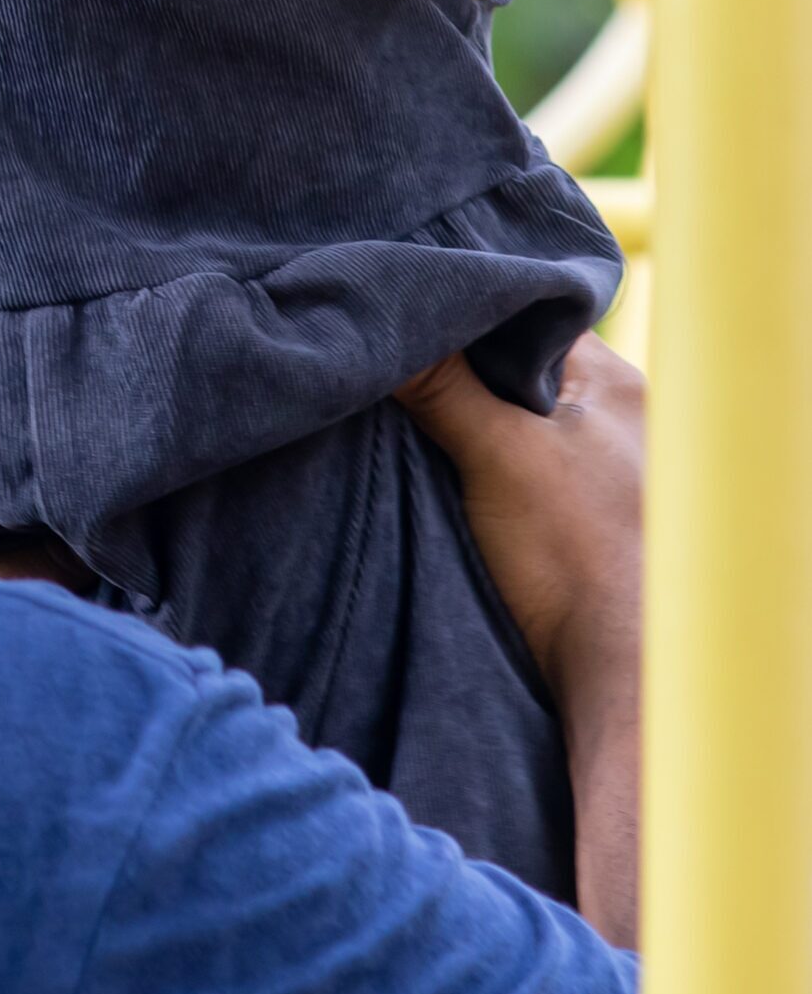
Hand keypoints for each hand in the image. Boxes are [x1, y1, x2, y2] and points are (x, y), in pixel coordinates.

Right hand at [398, 333, 642, 943]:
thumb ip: (440, 381)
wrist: (612, 676)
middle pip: (509, 370)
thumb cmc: (580, 558)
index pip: (522, 319)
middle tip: (391, 369)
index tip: (402, 320)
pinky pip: (504, 464)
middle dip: (452, 371)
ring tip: (401, 419)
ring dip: (457, 423)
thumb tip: (377, 319)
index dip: (459, 316)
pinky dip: (467, 463)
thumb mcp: (499, 452)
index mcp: (617, 384)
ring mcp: (593, 470)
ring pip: (503, 418)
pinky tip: (431, 470)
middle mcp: (613, 419)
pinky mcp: (566, 518)